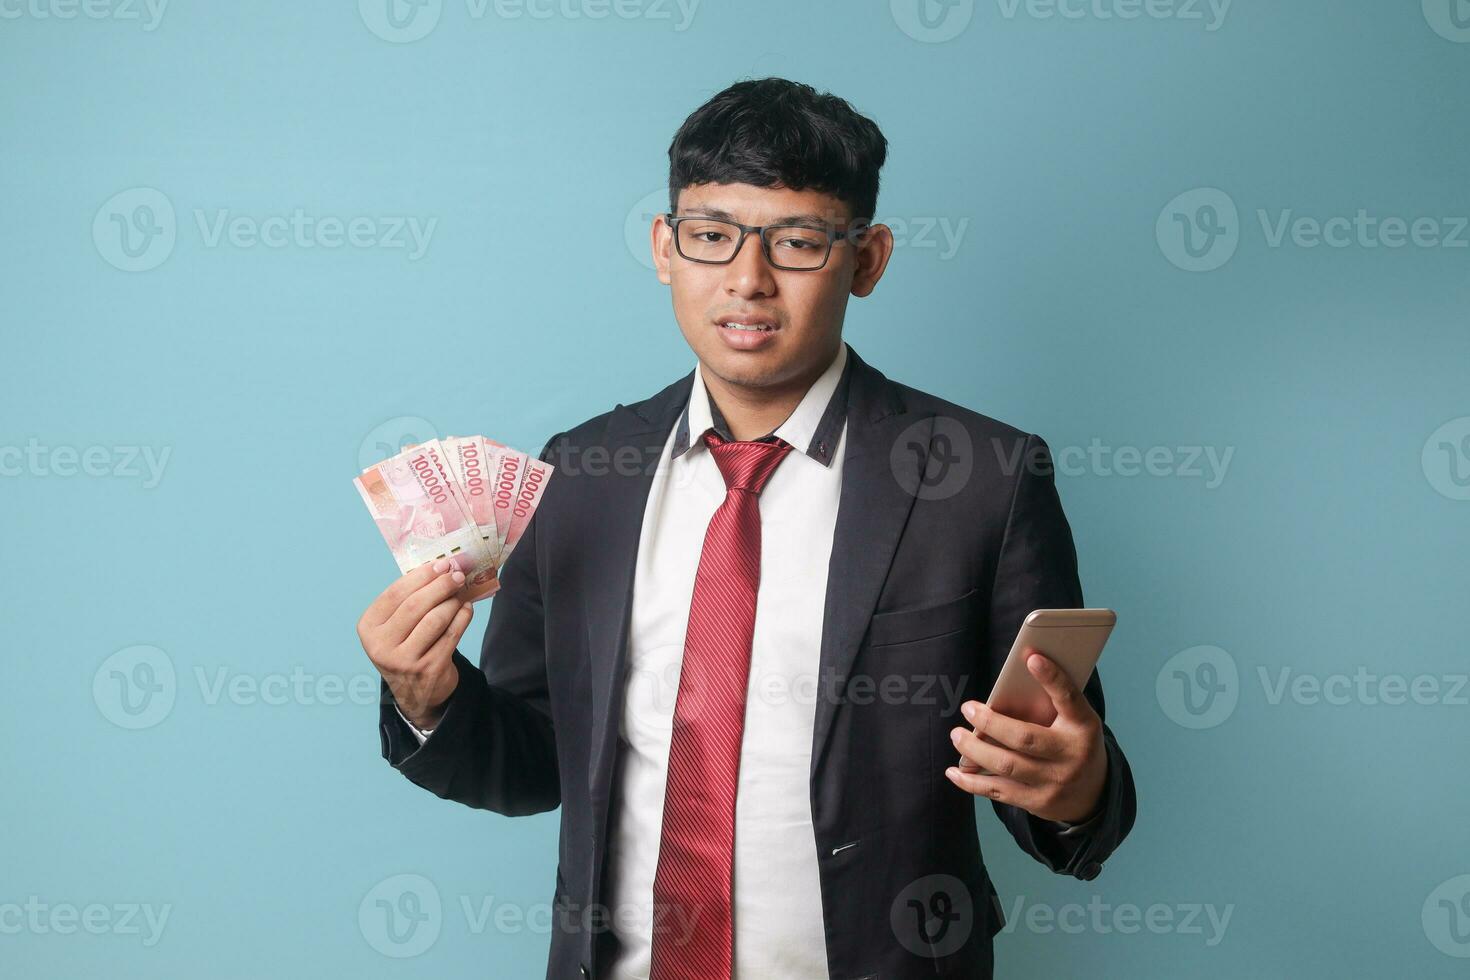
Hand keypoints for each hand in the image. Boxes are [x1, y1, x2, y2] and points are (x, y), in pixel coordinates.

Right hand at [356, 559, 475, 729]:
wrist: (415, 692)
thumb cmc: (406, 646)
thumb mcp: (394, 626)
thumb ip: (409, 599)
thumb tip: (439, 567)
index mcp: (368, 628)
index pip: (394, 594)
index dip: (420, 576)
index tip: (441, 563)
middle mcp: (381, 646)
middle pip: (415, 606)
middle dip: (440, 585)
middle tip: (457, 574)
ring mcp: (405, 660)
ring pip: (435, 619)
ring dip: (452, 602)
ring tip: (461, 593)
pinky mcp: (430, 669)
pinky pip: (451, 634)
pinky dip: (462, 617)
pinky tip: (466, 608)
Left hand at [945, 649, 1107, 823]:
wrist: (1093, 795)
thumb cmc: (1074, 744)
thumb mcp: (1074, 722)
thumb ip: (1049, 705)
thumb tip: (1005, 691)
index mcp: (1083, 727)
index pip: (1069, 699)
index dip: (1052, 678)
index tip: (1032, 658)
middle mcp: (1071, 756)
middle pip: (1024, 738)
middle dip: (990, 723)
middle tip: (967, 709)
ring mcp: (1054, 782)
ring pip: (1007, 766)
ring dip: (975, 750)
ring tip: (957, 736)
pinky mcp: (1037, 802)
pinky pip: (999, 792)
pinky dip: (972, 783)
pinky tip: (955, 772)